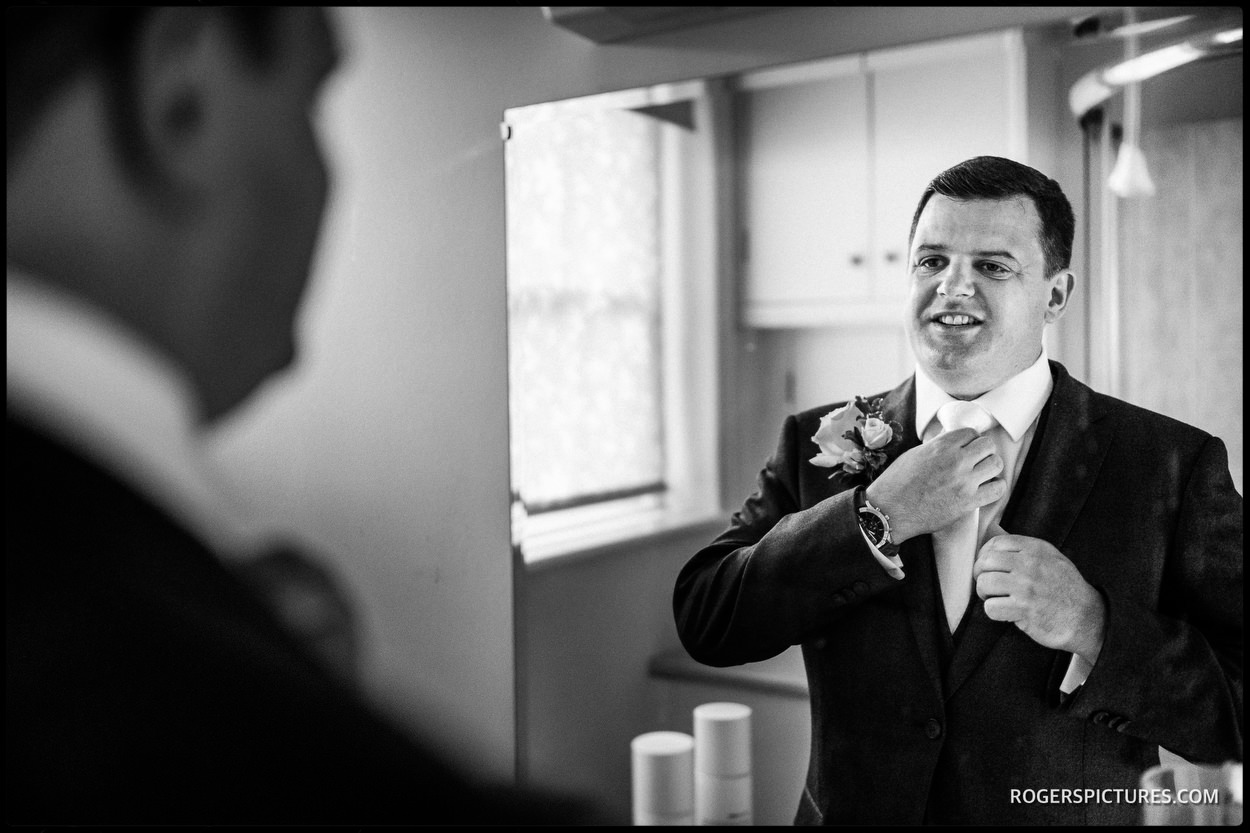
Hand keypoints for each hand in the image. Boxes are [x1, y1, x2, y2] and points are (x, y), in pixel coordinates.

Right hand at [865, 427, 1004, 542]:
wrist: (890, 511)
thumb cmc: (897, 482)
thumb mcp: (916, 454)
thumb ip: (938, 446)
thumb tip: (954, 440)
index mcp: (941, 446)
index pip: (971, 432)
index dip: (969, 440)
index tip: (966, 447)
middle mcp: (956, 461)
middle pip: (988, 445)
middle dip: (983, 451)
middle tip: (975, 459)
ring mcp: (964, 483)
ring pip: (996, 464)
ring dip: (990, 467)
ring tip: (981, 473)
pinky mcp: (968, 503)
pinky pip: (998, 489)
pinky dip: (995, 487)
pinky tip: (986, 488)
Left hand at [973, 531, 1106, 663]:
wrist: (1085, 618)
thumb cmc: (1065, 588)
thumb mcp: (1051, 558)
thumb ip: (1024, 548)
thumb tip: (992, 532)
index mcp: (1036, 549)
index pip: (996, 543)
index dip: (985, 554)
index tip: (987, 566)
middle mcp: (1030, 565)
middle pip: (986, 562)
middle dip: (980, 574)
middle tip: (988, 584)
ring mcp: (1026, 587)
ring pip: (984, 583)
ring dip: (984, 593)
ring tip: (995, 597)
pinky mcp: (1024, 609)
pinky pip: (991, 607)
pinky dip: (993, 611)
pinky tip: (1004, 611)